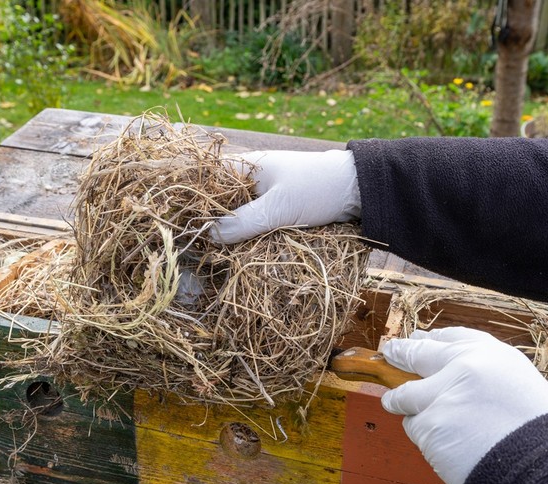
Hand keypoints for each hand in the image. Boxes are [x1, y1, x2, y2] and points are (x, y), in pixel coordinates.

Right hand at [210, 150, 360, 243]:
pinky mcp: (280, 208)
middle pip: (221, 201)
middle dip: (213, 222)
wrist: (360, 189)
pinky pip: (256, 222)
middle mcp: (252, 178)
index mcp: (247, 166)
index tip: (186, 225)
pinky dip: (251, 235)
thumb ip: (244, 222)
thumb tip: (208, 235)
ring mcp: (266, 194)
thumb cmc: (319, 189)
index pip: (207, 180)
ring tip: (219, 254)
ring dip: (233, 232)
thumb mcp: (279, 208)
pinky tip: (245, 251)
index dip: (195, 200)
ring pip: (239, 215)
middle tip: (202, 247)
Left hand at [380, 327, 547, 483]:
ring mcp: (445, 393)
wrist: (544, 473)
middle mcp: (466, 366)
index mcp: (494, 355)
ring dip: (401, 402)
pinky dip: (424, 437)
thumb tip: (446, 375)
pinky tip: (447, 446)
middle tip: (391, 352)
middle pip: (420, 354)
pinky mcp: (430, 423)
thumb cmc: (538, 438)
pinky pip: (414, 426)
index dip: (432, 339)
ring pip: (407, 394)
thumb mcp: (521, 389)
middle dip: (402, 353)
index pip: (453, 337)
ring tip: (401, 407)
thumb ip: (484, 377)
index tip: (418, 338)